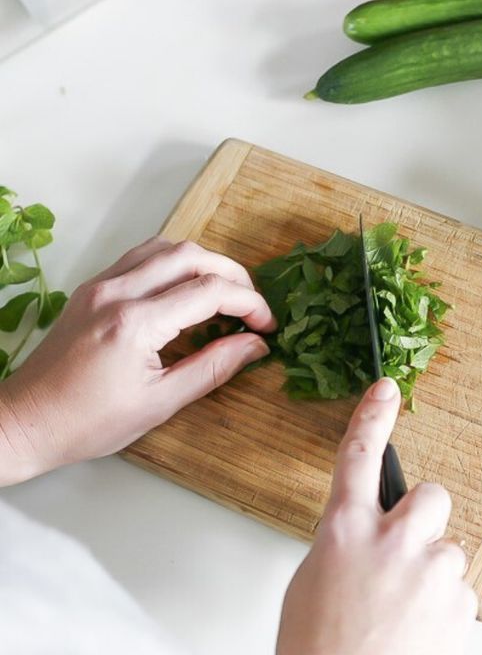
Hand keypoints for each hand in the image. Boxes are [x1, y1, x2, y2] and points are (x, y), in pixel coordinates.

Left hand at [0, 237, 274, 484]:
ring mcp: (101, 284)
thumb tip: (254, 346)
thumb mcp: (158, 404)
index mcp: (135, 324)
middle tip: (252, 306)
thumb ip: (211, 369)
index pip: (209, 292)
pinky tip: (185, 288)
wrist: (26, 421)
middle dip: (232, 275)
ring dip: (203, 262)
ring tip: (224, 294)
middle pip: (191, 256)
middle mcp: (117, 292)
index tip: (267, 325)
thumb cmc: (87, 423)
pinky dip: (173, 263)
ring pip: (166, 247)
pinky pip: (142, 257)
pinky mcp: (92, 287)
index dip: (249, 303)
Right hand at [277, 377, 476, 654]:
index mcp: (344, 529)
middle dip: (424, 518)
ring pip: (447, 552)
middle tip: (407, 552)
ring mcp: (427, 570)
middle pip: (430, 495)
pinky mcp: (457, 604)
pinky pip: (459, 593)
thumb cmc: (317, 650)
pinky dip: (442, 612)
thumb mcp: (312, 583)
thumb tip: (365, 542)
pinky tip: (416, 634)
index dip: (373, 416)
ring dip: (431, 575)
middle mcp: (390, 540)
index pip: (358, 454)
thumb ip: (344, 545)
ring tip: (403, 615)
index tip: (387, 389)